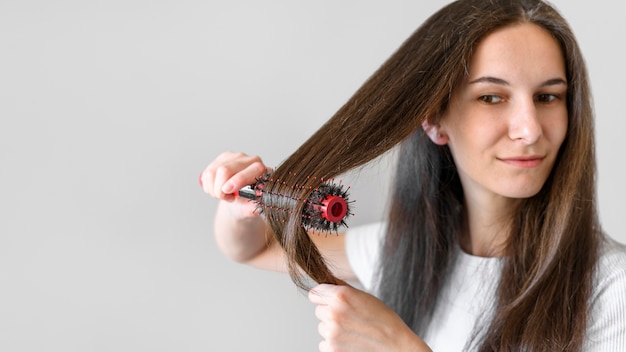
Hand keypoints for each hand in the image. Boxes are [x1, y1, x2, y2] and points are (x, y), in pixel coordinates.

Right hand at [199, 151, 268, 215]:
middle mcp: (249, 160)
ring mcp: (234, 157)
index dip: (238, 180)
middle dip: (220, 189)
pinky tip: (217, 189)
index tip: (227, 191)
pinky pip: (207, 172)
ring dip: (213, 189)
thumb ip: (254, 206)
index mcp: (262, 170)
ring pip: (212, 172)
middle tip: (227, 198)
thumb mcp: (250, 209)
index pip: (251, 169)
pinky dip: (209, 186)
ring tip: (223, 195)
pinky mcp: (222, 158)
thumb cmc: (246, 203)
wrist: (239, 201)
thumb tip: (258, 203)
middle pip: (225, 170)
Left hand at [308, 284, 430, 351]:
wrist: (394, 344)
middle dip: (329, 313)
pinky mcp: (332, 348)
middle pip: (318, 310)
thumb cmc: (383, 319)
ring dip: (332, 329)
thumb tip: (325, 285)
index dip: (322, 297)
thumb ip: (342, 289)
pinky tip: (350, 341)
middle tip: (349, 318)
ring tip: (353, 330)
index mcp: (340, 296)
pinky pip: (323, 343)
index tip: (328, 301)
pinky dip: (334, 343)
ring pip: (322, 327)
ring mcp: (331, 332)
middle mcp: (333, 312)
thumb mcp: (363, 296)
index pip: (314, 293)